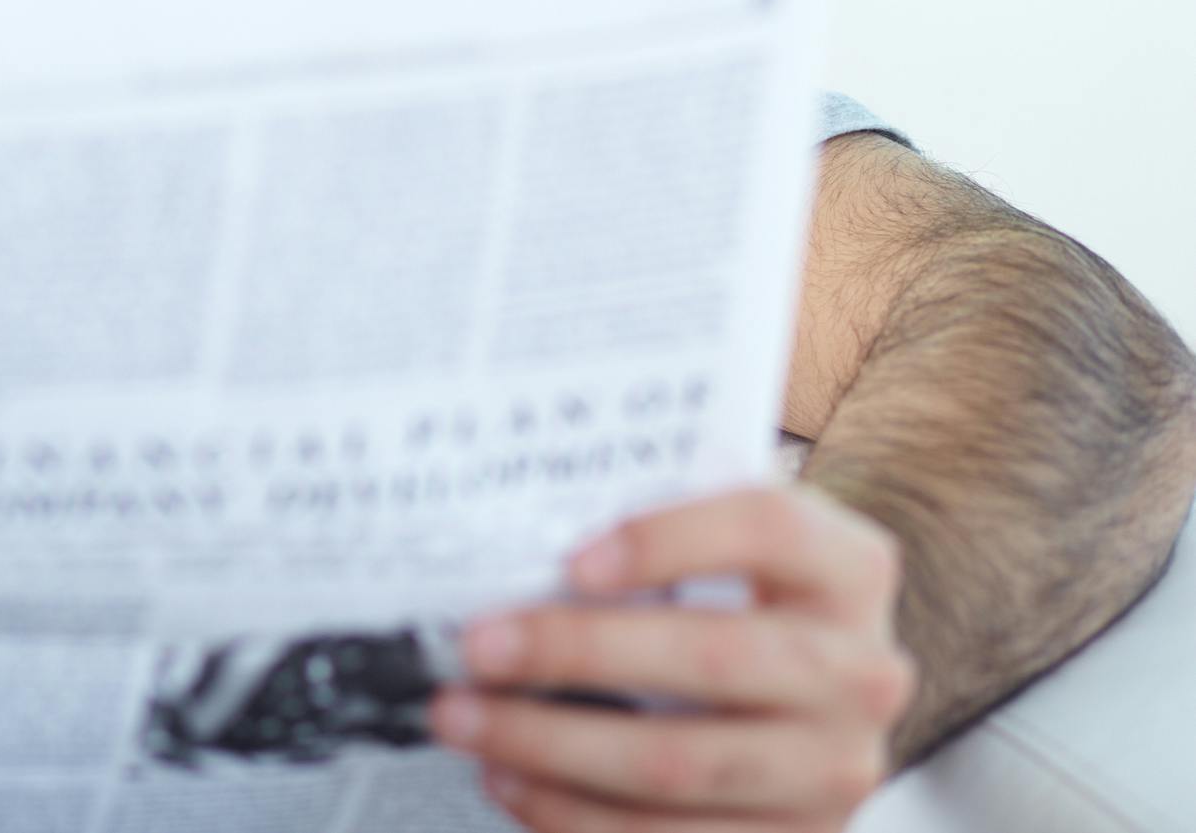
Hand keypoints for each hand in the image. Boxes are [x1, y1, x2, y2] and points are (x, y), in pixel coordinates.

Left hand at [432, 484, 916, 830]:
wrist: (813, 696)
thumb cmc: (737, 597)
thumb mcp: (721, 545)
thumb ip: (649, 522)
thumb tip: (515, 537)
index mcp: (848, 568)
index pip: (766, 526)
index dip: (667, 538)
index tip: (571, 559)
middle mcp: (862, 671)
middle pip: (711, 657)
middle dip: (575, 652)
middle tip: (476, 646)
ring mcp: (837, 768)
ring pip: (681, 764)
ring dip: (551, 745)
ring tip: (463, 719)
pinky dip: (574, 815)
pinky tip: (508, 781)